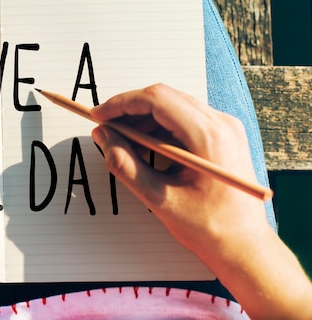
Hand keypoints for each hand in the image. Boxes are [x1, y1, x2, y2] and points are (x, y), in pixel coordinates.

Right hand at [91, 84, 311, 319]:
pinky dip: (160, 127)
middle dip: (130, 109)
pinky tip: (145, 146)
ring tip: (123, 141)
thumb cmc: (209, 228)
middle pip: (165, 97)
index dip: (122, 104)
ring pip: (173, 105)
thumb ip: (125, 164)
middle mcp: (221, 123)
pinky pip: (185, 117)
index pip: (157, 100)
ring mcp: (225, 127)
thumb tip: (102, 135)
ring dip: (144, 118)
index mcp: (209, 137)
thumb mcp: (158, 198)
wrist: (246, 247)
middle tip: (106, 127)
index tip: (99, 115)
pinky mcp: (223, 134)